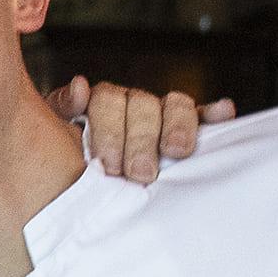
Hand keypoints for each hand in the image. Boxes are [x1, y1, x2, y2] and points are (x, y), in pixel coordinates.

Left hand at [59, 77, 229, 182]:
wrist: (72, 189)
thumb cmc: (66, 165)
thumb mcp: (52, 137)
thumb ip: (61, 110)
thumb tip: (80, 87)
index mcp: (101, 104)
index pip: (108, 100)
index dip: (109, 131)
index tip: (108, 166)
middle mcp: (133, 105)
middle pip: (143, 104)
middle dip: (141, 139)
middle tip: (139, 173)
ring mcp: (163, 117)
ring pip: (174, 105)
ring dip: (177, 125)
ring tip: (176, 151)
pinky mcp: (189, 131)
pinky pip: (204, 117)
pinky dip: (215, 114)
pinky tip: (224, 113)